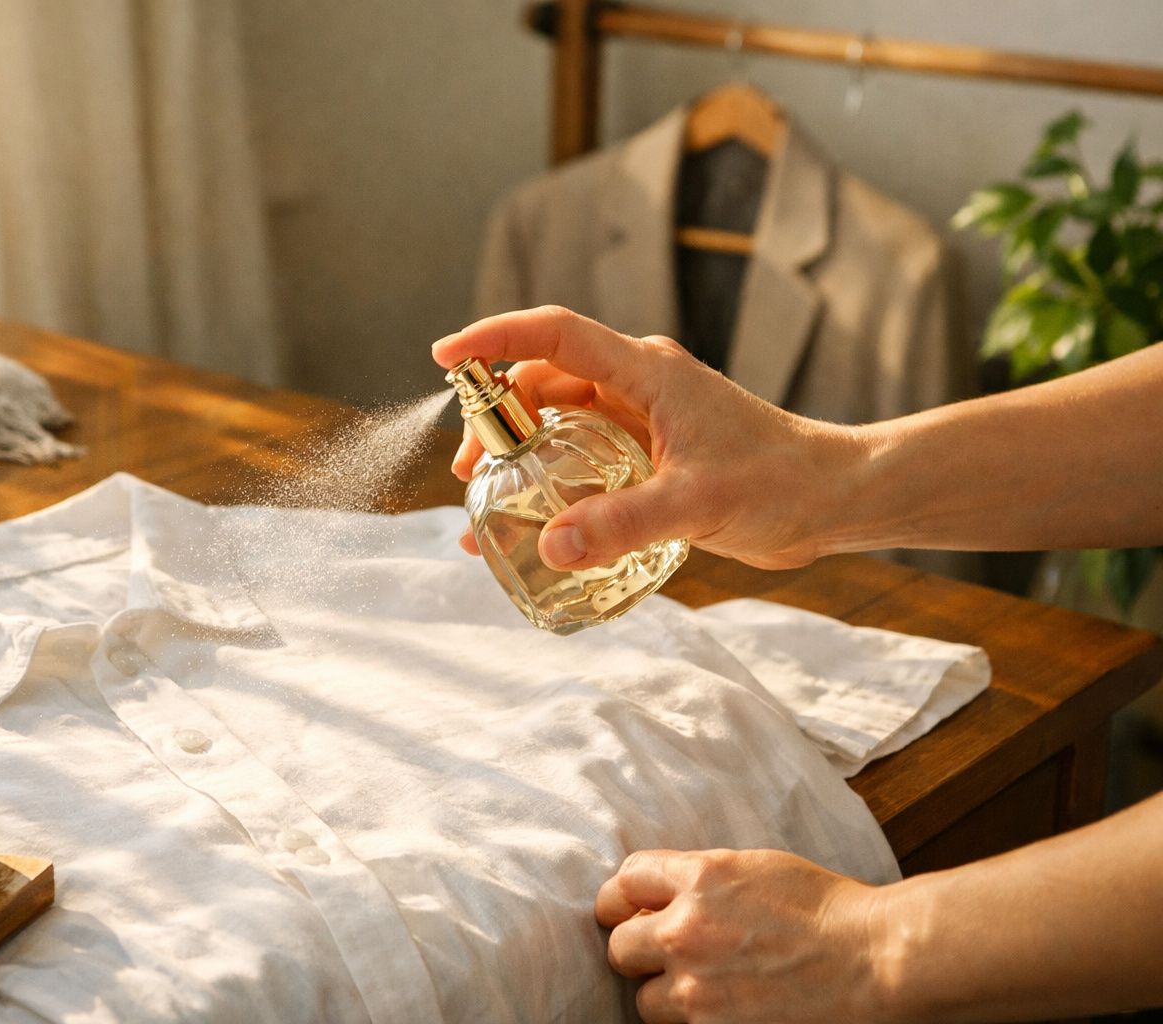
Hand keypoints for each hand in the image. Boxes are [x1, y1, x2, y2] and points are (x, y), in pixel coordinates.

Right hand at [431, 306, 864, 570]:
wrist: (833, 499)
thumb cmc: (781, 483)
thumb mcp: (696, 503)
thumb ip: (621, 524)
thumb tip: (549, 549)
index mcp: (645, 371)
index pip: (554, 335)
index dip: (494, 338)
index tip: (445, 356)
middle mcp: (636, 386)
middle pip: (541, 383)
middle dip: (496, 420)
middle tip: (471, 473)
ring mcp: (641, 421)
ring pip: (557, 424)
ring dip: (519, 456)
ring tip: (487, 507)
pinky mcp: (649, 457)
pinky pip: (582, 461)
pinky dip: (551, 486)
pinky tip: (537, 530)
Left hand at [596, 848, 893, 1023]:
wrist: (877, 962)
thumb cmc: (829, 911)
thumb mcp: (757, 870)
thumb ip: (701, 880)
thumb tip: (659, 896)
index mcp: (699, 878)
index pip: (625, 881)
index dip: (621, 899)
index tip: (624, 911)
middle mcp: (686, 930)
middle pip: (620, 946)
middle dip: (638, 950)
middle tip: (660, 957)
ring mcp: (697, 987)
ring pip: (644, 1000)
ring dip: (665, 996)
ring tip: (703, 991)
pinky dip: (694, 1022)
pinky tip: (723, 1010)